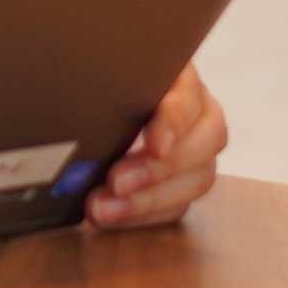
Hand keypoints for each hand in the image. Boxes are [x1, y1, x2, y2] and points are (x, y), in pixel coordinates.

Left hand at [87, 63, 224, 228]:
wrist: (84, 98)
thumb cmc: (92, 78)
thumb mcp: (97, 70)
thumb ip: (102, 79)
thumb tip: (80, 91)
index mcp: (178, 73)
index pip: (190, 91)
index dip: (175, 120)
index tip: (155, 144)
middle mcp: (198, 109)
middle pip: (207, 140)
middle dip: (160, 167)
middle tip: (117, 181)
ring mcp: (197, 147)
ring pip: (198, 178)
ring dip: (150, 199)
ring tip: (104, 208)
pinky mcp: (185, 181)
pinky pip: (179, 205)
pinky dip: (145, 215)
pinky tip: (113, 216)